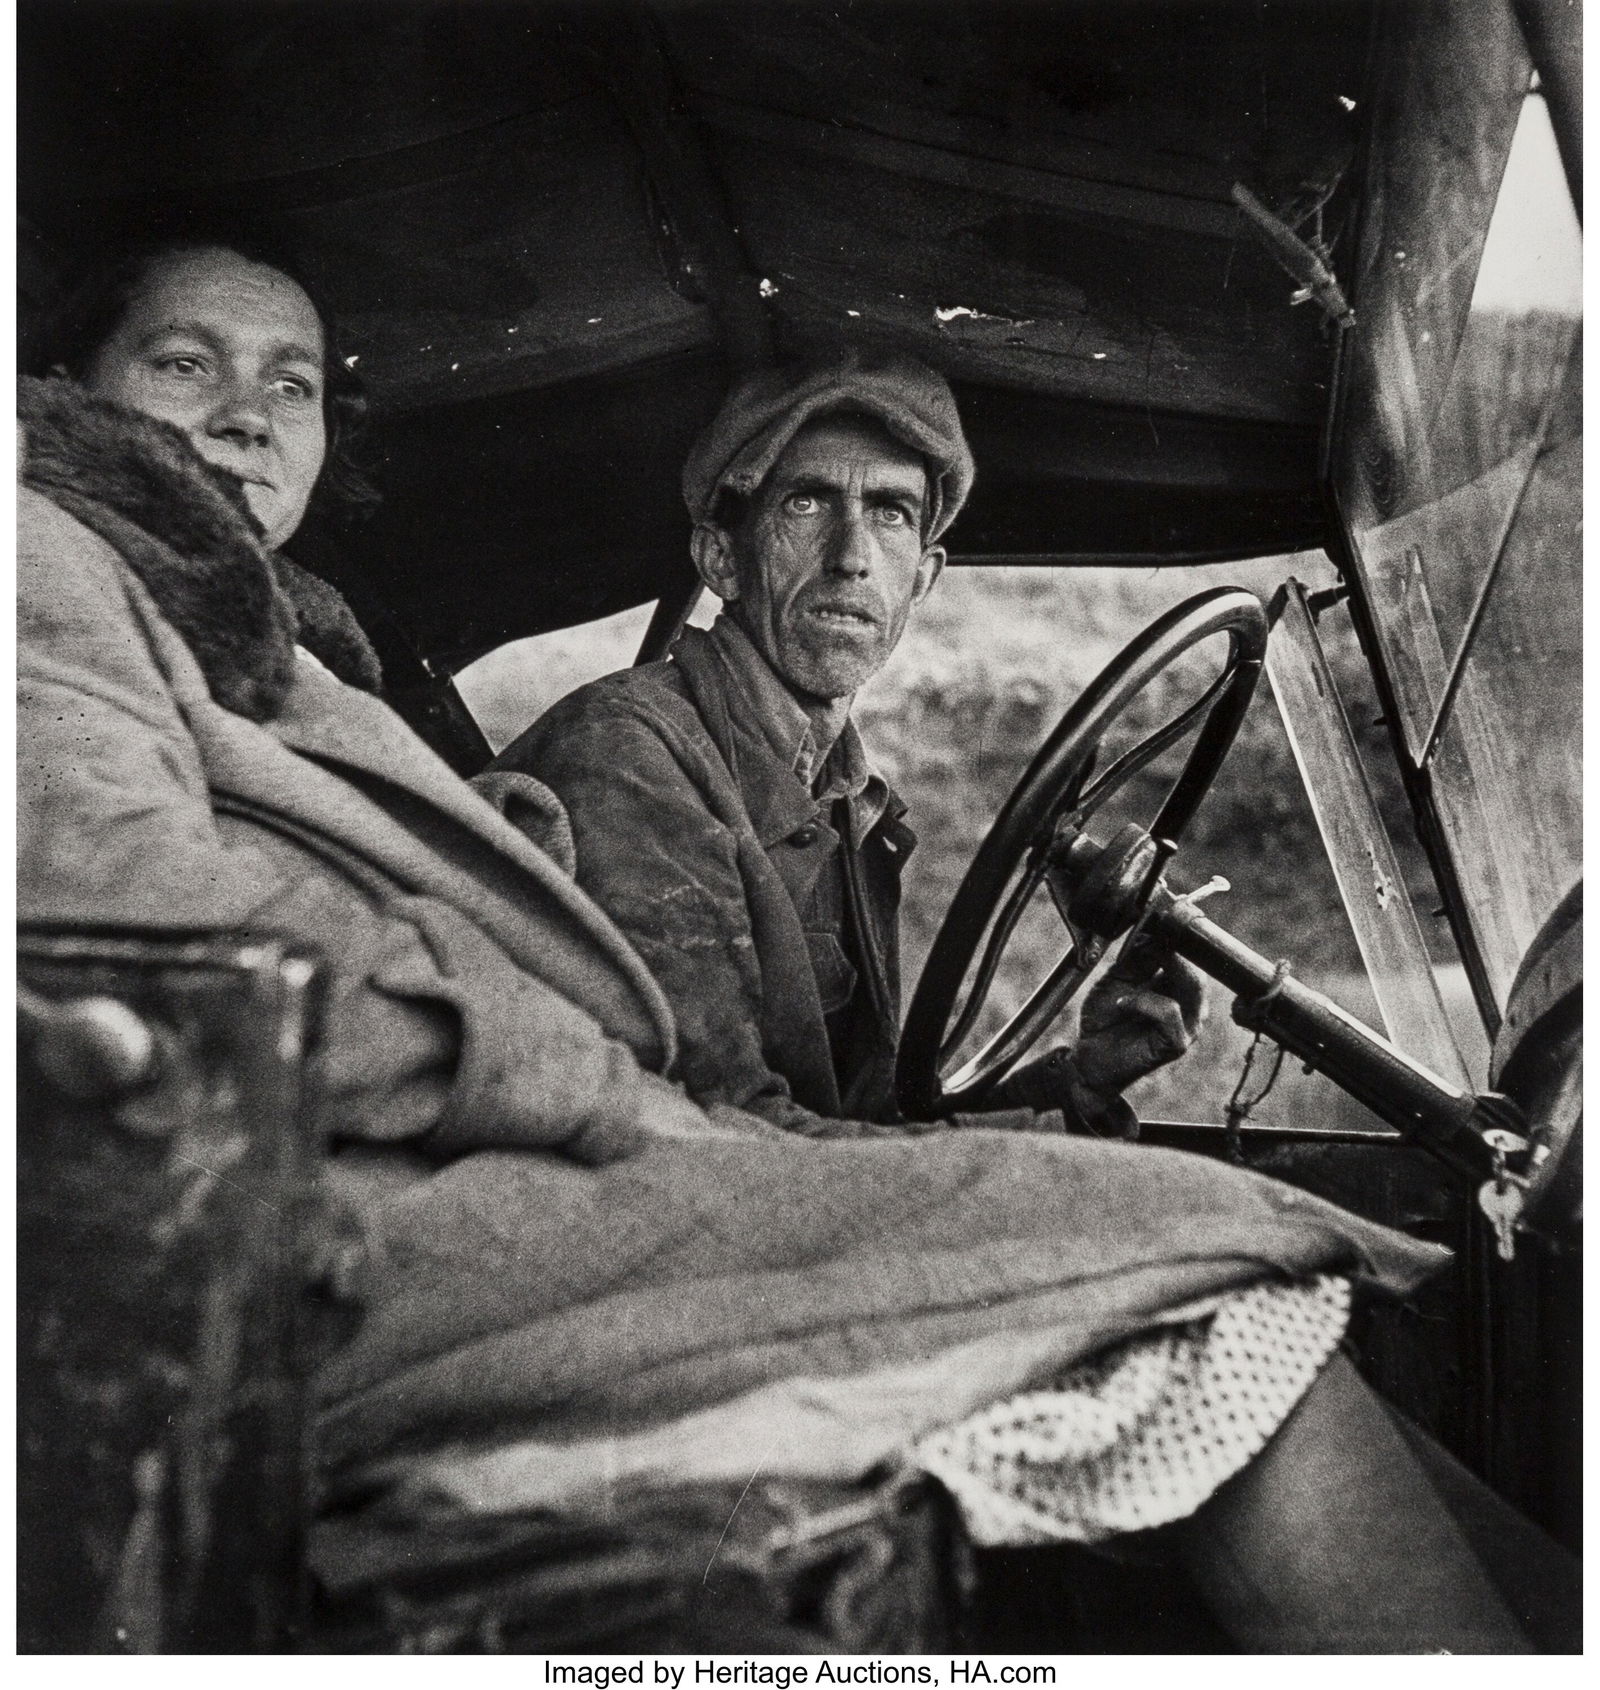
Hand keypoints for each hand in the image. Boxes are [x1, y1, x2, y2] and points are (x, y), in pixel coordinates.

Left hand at [1074, 932, 1206, 1093]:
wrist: (1090, 1055)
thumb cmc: (1106, 1018)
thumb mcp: (1119, 978)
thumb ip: (1138, 957)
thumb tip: (1154, 930)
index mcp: (1180, 988)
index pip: (1192, 958)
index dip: (1179, 938)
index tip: (1159, 919)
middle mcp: (1191, 1006)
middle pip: (1198, 969)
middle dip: (1172, 951)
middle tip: (1148, 940)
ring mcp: (1189, 1025)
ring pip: (1192, 986)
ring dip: (1157, 976)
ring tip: (1127, 983)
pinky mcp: (1178, 1043)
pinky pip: (1170, 1011)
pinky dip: (1143, 1002)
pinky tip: (1122, 1005)